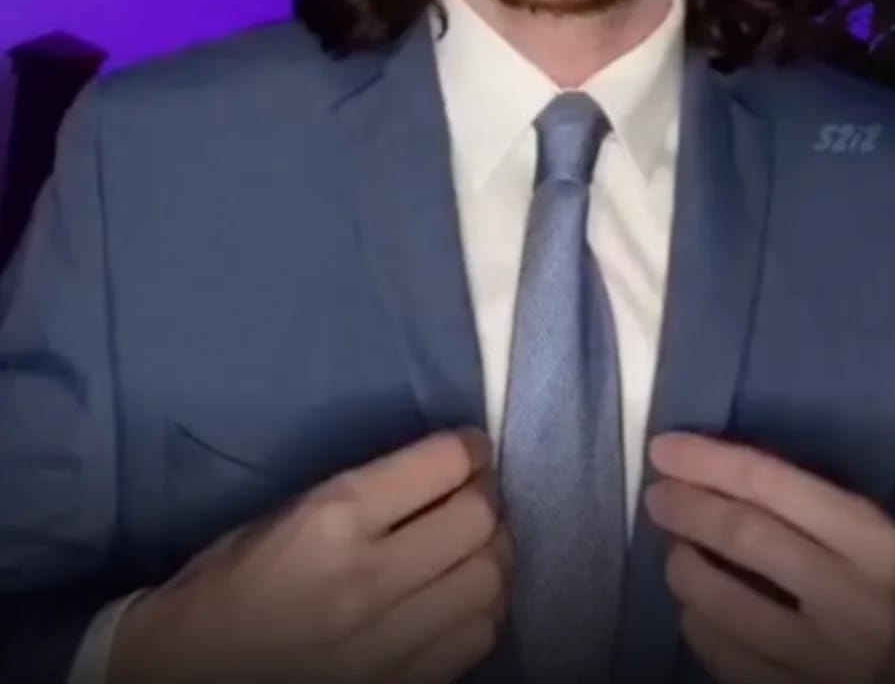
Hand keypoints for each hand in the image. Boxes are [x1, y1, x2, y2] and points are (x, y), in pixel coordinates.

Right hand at [109, 427, 511, 683]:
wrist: (183, 674)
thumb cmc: (225, 583)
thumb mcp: (286, 514)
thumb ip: (362, 496)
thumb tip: (435, 477)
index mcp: (332, 520)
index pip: (441, 466)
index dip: (469, 450)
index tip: (469, 450)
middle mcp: (368, 579)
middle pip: (477, 522)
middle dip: (487, 497)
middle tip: (477, 492)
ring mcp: (387, 644)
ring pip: (488, 583)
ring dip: (494, 555)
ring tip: (477, 546)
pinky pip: (475, 641)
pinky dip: (482, 612)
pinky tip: (463, 599)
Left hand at [645, 433, 894, 683]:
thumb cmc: (872, 584)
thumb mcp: (859, 534)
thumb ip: (797, 500)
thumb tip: (705, 467)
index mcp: (870, 540)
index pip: (774, 485)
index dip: (709, 463)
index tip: (664, 448)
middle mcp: (850, 599)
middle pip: (745, 538)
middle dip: (687, 509)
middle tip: (657, 497)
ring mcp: (821, 660)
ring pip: (721, 605)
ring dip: (684, 568)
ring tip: (678, 551)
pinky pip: (720, 655)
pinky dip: (696, 621)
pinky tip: (697, 606)